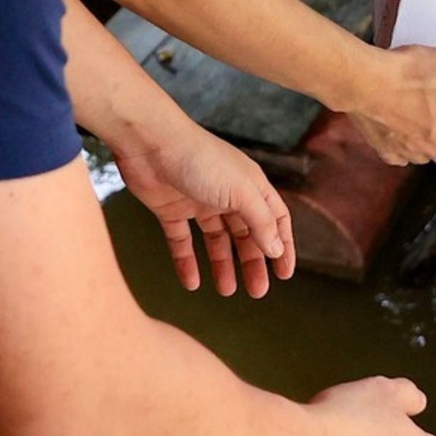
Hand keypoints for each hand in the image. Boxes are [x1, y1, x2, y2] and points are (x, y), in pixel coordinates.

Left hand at [113, 127, 295, 298]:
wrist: (150, 143)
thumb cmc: (200, 159)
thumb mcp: (240, 191)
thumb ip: (260, 221)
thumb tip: (276, 248)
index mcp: (249, 185)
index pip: (274, 219)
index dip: (282, 245)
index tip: (284, 274)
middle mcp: (227, 194)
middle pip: (246, 234)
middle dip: (252, 262)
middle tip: (257, 291)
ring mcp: (199, 202)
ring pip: (216, 240)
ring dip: (222, 265)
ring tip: (226, 291)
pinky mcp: (171, 209)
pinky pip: (182, 241)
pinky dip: (186, 262)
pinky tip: (191, 282)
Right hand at [341, 43, 435, 184]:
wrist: (363, 81)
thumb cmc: (412, 74)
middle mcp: (433, 146)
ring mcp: (407, 149)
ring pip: (428, 156)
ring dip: (433, 147)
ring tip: (429, 126)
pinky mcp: (383, 146)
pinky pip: (401, 155)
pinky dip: (406, 148)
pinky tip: (401, 132)